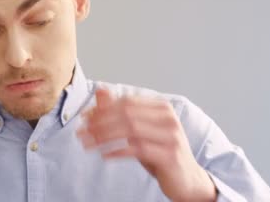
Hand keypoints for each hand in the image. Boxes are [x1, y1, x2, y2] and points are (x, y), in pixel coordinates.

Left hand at [76, 88, 215, 201]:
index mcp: (162, 108)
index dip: (102, 109)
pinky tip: (104, 156)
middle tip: (81, 132)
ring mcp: (171, 137)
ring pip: (130, 130)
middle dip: (100, 122)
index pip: (127, 102)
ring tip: (87, 144)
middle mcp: (169, 119)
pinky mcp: (170, 156)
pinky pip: (138, 150)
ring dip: (103, 137)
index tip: (84, 118)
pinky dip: (117, 152)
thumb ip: (120, 111)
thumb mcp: (139, 131)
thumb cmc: (161, 152)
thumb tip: (100, 89)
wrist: (188, 180)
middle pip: (126, 114)